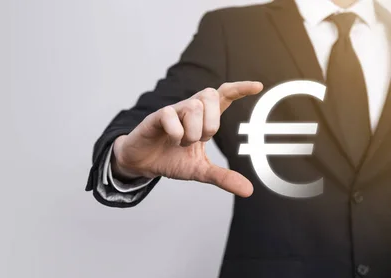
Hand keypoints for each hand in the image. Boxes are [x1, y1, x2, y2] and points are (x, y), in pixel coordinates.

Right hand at [112, 81, 262, 196]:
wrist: (143, 163)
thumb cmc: (170, 159)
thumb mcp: (200, 170)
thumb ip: (223, 177)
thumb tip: (248, 190)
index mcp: (203, 117)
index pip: (223, 94)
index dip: (240, 88)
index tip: (257, 87)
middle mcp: (189, 109)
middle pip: (210, 95)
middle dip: (212, 122)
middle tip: (201, 140)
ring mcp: (173, 111)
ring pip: (193, 106)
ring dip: (192, 131)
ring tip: (183, 143)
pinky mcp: (156, 117)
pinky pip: (170, 114)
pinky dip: (176, 132)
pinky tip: (172, 140)